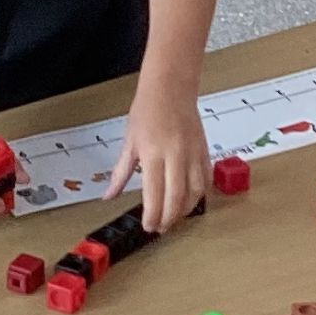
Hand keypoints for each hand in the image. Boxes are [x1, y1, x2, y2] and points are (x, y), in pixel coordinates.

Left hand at [108, 81, 206, 231]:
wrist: (171, 87)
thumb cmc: (148, 110)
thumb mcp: (129, 142)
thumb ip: (121, 173)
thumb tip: (109, 195)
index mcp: (154, 154)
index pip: (155, 194)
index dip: (152, 215)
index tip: (148, 225)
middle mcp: (176, 156)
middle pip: (177, 198)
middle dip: (169, 218)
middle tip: (160, 227)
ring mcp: (193, 154)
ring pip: (196, 192)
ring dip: (186, 209)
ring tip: (174, 216)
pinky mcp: (204, 151)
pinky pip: (206, 179)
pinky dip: (200, 194)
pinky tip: (190, 200)